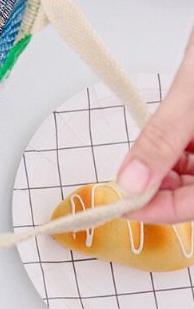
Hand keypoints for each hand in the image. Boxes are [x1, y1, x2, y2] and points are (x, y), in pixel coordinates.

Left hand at [118, 29, 193, 222]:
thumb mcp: (190, 98)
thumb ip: (161, 141)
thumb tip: (131, 180)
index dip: (158, 210)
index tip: (121, 205)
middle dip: (160, 190)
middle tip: (122, 185)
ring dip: (166, 172)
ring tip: (137, 163)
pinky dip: (176, 152)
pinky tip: (156, 147)